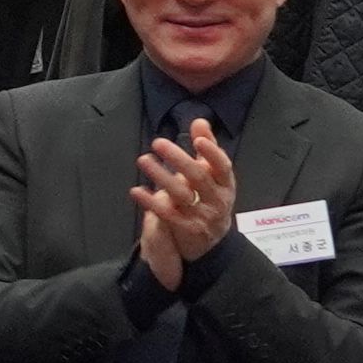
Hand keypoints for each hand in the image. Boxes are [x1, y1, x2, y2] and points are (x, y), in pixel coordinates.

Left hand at [129, 120, 239, 287]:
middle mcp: (217, 200)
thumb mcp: (213, 174)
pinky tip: (136, 190)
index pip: (223, 166)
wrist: (213, 241)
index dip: (212, 153)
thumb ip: (208, 147)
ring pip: (181, 194)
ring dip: (161, 176)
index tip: (198, 140)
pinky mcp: (186, 229)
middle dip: (178, 159)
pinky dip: (150, 202)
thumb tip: (200, 122)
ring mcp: (202, 216)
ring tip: (143, 159)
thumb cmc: (211, 198)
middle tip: (158, 142)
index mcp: (226, 184)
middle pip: (198, 177)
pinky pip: (167, 214)